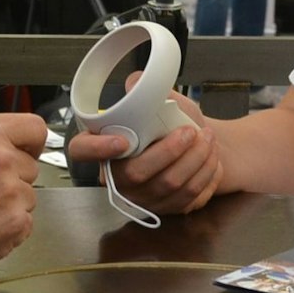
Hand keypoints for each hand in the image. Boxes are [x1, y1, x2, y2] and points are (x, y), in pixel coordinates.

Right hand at [0, 113, 46, 283]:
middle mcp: (2, 159)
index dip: (30, 144)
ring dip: (9, 205)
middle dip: (12, 179)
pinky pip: (25, 224)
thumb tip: (9, 149)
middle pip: (30, 167)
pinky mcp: (15, 224)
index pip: (35, 129)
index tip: (26, 152)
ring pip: (27, 198)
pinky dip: (8, 229)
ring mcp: (12, 192)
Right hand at [66, 87, 220, 213]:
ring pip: (168, 185)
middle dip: (169, 151)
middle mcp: (118, 177)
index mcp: (104, 146)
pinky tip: (212, 158)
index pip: (81, 151)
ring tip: (209, 139)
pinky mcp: (167, 209)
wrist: (201, 145)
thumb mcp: (163, 101)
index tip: (122, 140)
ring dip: (195, 160)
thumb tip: (136, 83)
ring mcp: (142, 197)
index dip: (97, 148)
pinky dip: (206, 175)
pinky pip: (188, 197)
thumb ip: (149, 89)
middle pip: (136, 173)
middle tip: (191, 132)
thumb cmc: (175, 124)